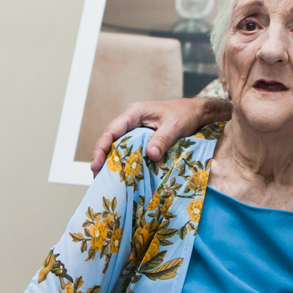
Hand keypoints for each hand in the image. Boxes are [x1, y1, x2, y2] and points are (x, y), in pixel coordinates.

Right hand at [89, 98, 228, 174]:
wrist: (195, 113)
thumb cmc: (184, 114)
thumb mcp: (175, 126)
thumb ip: (162, 139)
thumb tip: (151, 155)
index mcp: (134, 113)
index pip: (111, 130)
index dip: (101, 148)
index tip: (96, 164)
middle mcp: (130, 120)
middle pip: (110, 140)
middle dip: (102, 158)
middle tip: (97, 178)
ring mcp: (134, 129)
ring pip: (117, 145)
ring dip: (111, 161)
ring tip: (105, 180)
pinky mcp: (140, 137)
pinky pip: (127, 149)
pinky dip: (123, 161)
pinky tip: (122, 174)